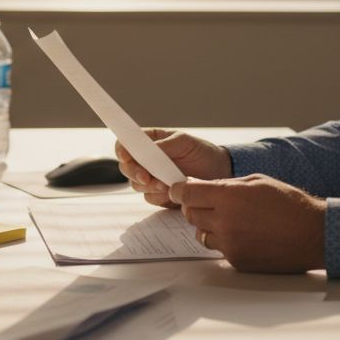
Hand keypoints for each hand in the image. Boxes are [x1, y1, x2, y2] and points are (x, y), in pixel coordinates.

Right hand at [115, 128, 231, 207]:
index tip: (126, 156)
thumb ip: (165, 146)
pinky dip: (159, 196)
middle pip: (126, 167)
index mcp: (149, 142)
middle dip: (134, 172)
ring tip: (166, 183)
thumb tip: (147, 150)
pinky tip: (171, 191)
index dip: (122, 150)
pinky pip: (150, 198)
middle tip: (145, 177)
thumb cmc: (201, 151)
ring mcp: (152, 178)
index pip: (125, 144)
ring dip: (148, 185)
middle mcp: (146, 160)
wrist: (218, 172)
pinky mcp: (159, 194)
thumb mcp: (185, 142)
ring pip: (136, 185)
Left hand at [169, 174, 325, 273]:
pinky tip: (245, 234)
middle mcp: (224, 222)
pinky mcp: (237, 261)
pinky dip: (225, 241)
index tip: (180, 189)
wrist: (313, 234)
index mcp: (228, 197)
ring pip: (201, 233)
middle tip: (210, 202)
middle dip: (196, 206)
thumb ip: (227, 185)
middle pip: (190, 214)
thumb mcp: (257, 181)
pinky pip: (219, 249)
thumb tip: (205, 188)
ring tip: (232, 219)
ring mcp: (230, 244)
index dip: (181, 190)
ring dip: (210, 225)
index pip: (187, 194)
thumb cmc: (289, 204)